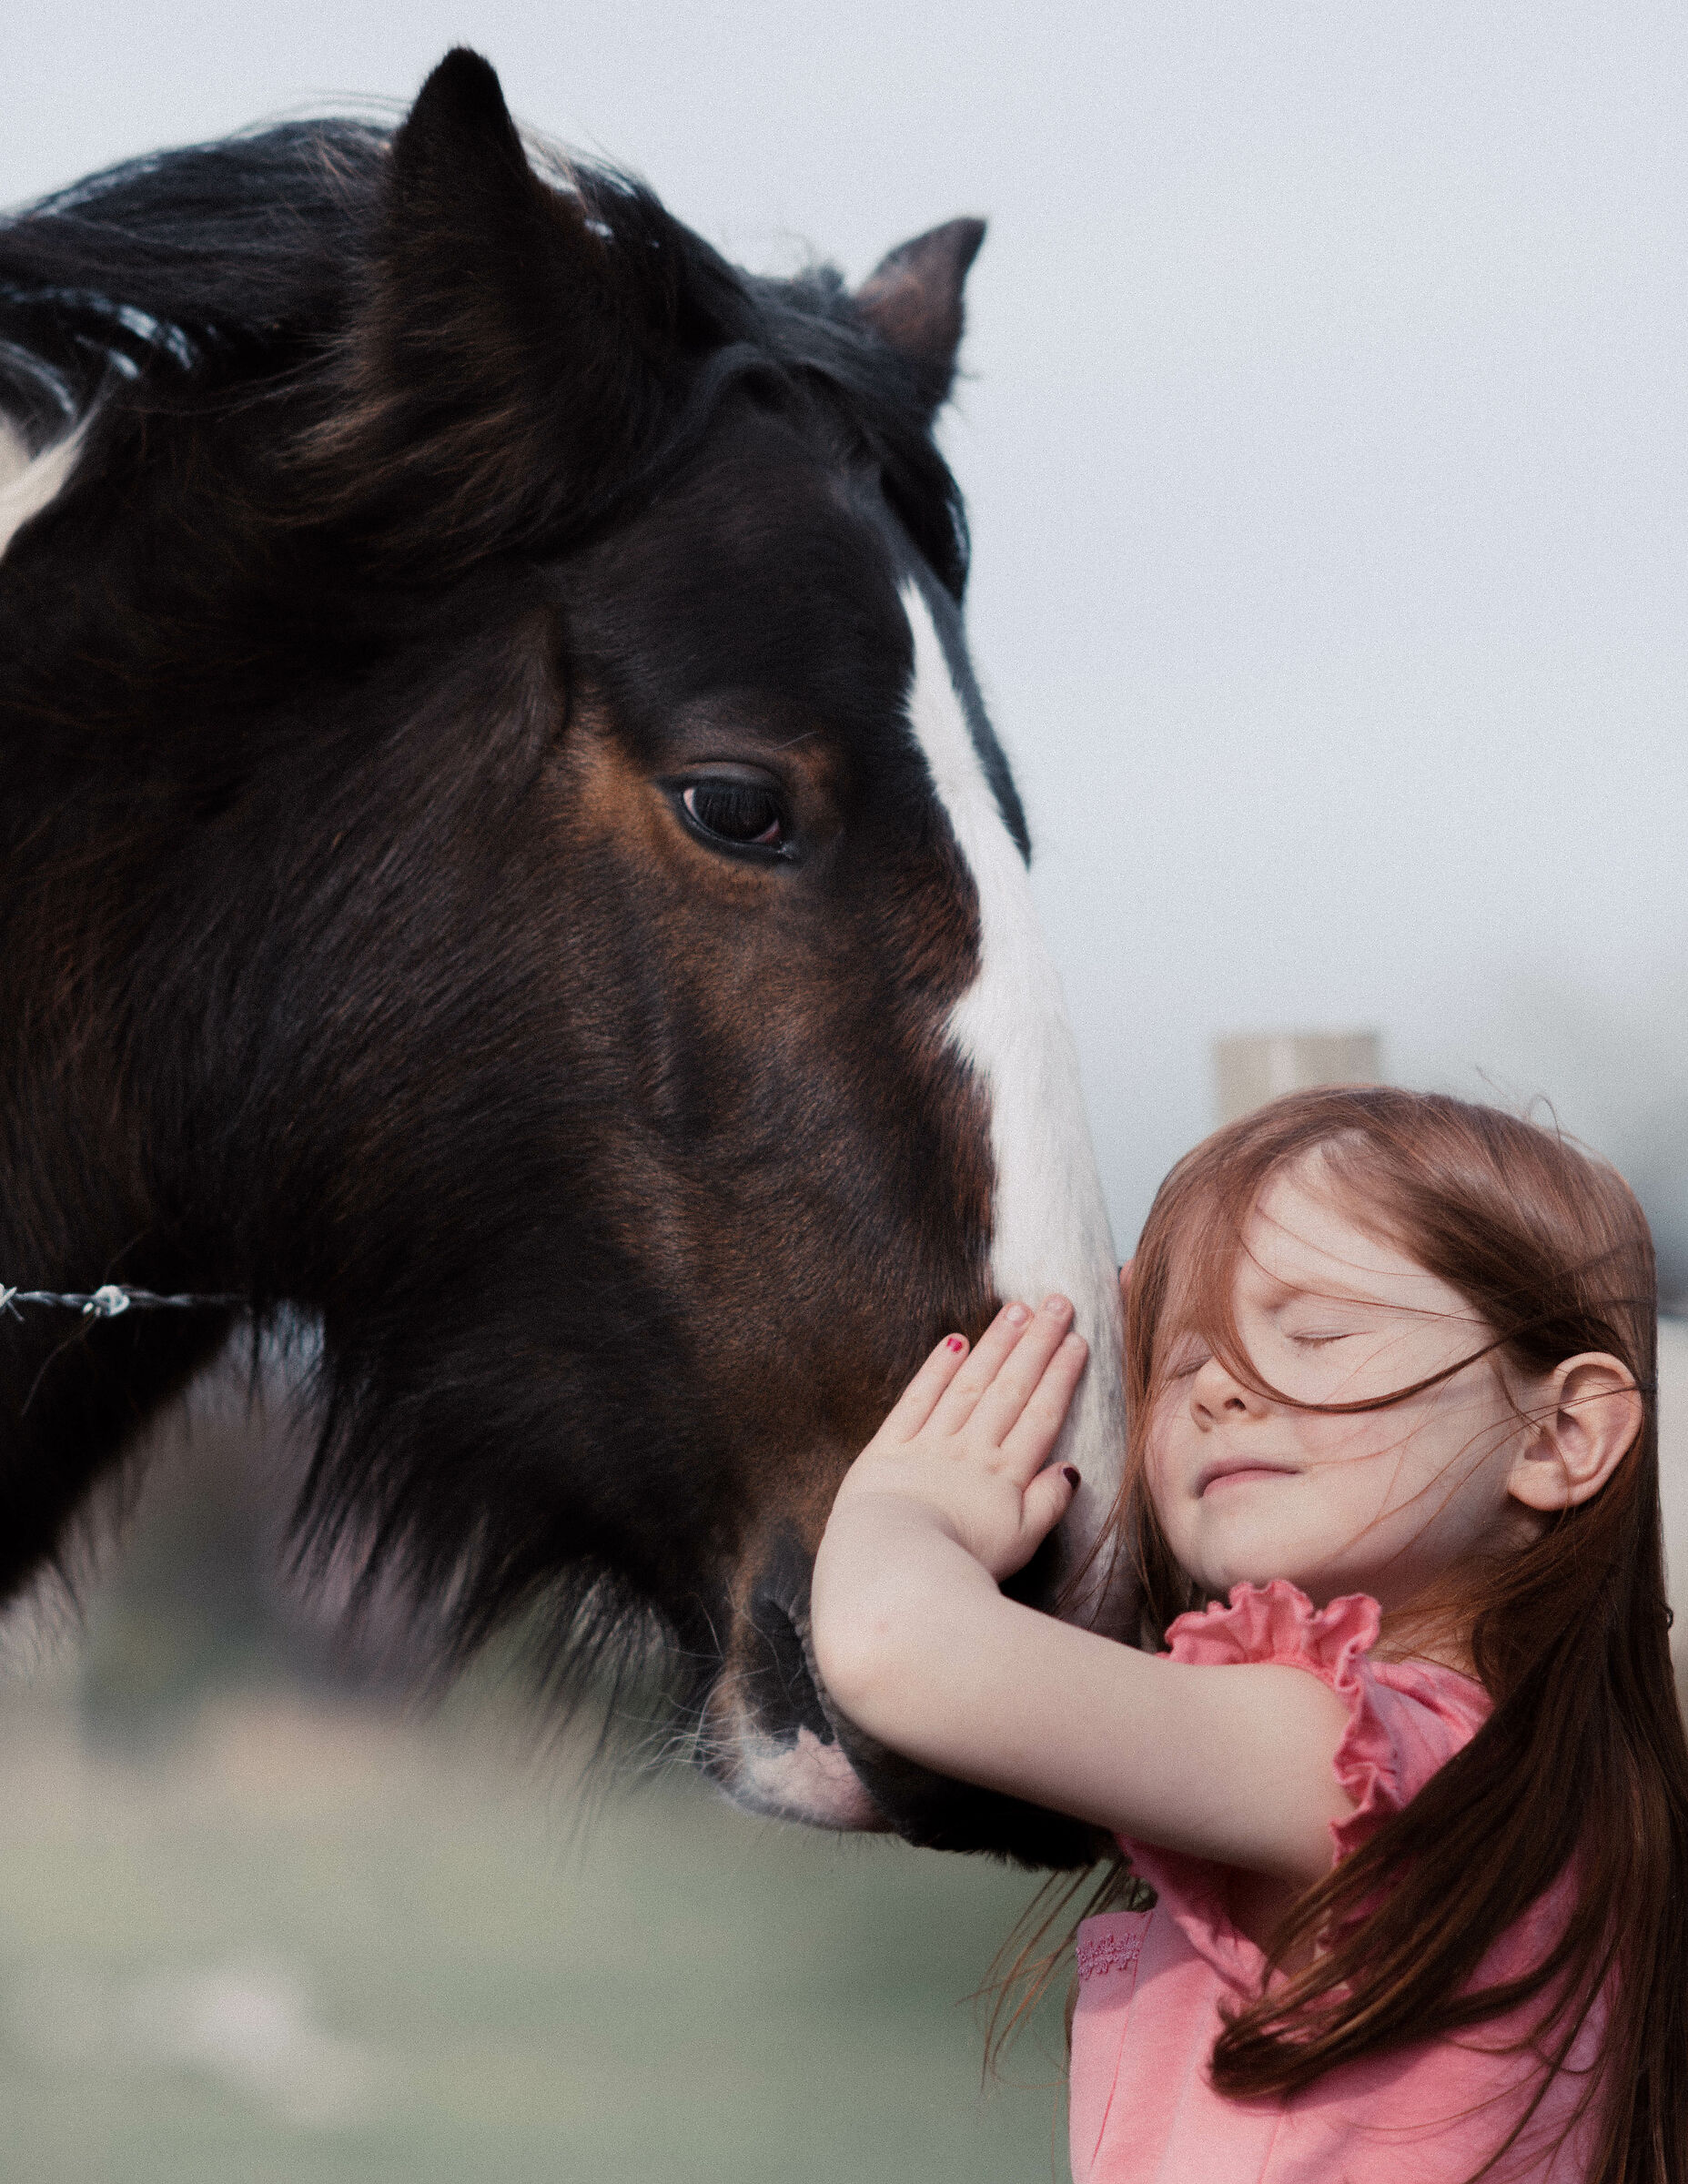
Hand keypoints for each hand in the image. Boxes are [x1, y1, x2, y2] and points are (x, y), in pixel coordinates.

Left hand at [827, 1296, 1088, 1582]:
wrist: (895, 1567)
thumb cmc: (961, 1565)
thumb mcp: (1020, 1544)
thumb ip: (1047, 1504)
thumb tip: (1069, 1469)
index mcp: (1005, 1475)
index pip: (1040, 1415)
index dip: (1060, 1376)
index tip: (1076, 1341)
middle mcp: (971, 1449)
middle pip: (1010, 1388)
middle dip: (1036, 1343)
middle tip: (1056, 1302)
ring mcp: (930, 1443)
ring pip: (969, 1384)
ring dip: (995, 1344)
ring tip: (1016, 1309)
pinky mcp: (888, 1447)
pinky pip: (916, 1399)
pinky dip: (935, 1369)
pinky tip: (953, 1342)